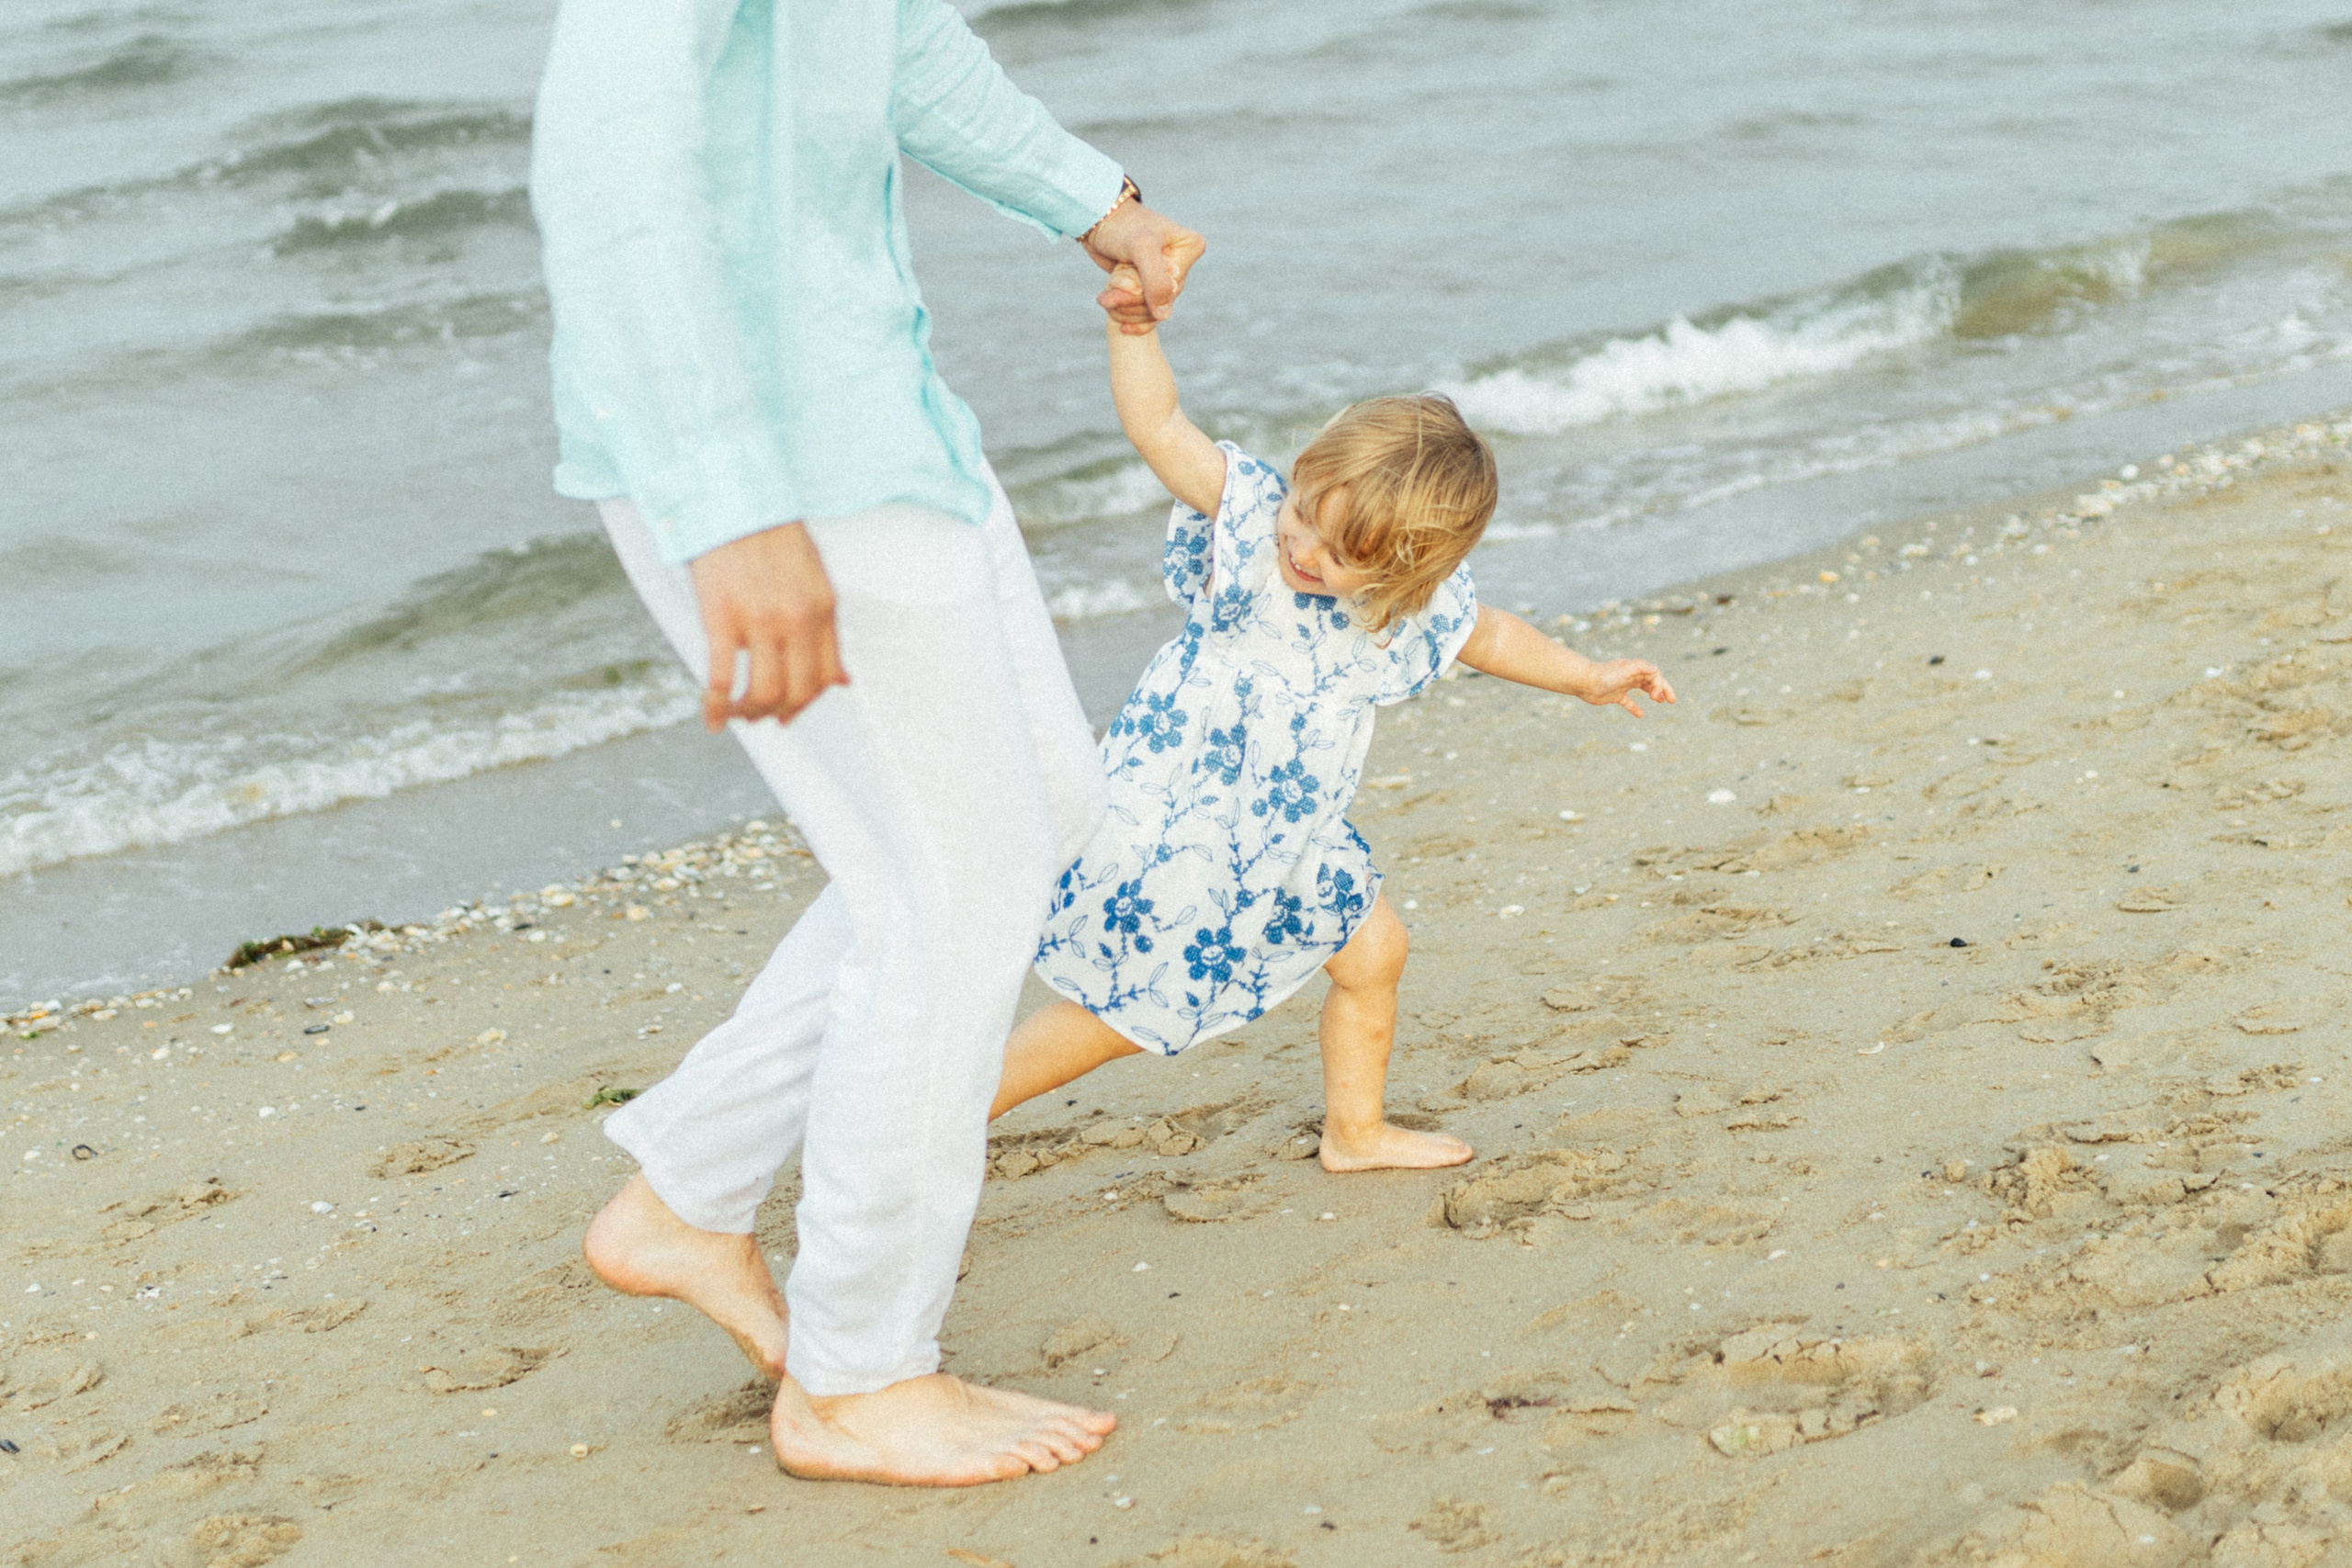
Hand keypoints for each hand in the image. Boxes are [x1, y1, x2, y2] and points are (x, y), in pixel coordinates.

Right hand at [688, 522, 847, 730]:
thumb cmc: (769, 534)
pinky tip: (711, 720)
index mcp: (823, 608)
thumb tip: (844, 681)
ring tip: (738, 715)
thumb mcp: (814, 578)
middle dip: (780, 713)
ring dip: (751, 714)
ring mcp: (760, 620)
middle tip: (762, 717)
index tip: (790, 711)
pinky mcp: (722, 618)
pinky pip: (722, 679)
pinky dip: (717, 708)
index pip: (825, 676)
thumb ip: (827, 630)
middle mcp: (797, 618)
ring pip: (764, 693)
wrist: (732, 498)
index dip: (807, 702)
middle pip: (797, 691)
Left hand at [1083, 201, 1203, 335]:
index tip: (1120, 275)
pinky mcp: (1149, 285)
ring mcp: (1166, 277)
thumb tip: (1164, 315)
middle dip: (1130, 302)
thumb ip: (1155, 280)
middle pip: (1161, 303)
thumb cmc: (1121, 227)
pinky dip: (1129, 317)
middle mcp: (1182, 264)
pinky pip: (1147, 315)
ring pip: (1151, 311)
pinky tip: (1118, 321)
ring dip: (1124, 309)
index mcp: (1190, 248)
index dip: (1143, 292)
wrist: (1098, 219)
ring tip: (1105, 298)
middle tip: (1106, 296)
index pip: (1171, 289)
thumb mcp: (1141, 248)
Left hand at [1576, 659, 1676, 717]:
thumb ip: (1641, 667)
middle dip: (1663, 689)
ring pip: (1642, 689)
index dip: (1660, 686)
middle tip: (1672, 701)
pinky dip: (1635, 708)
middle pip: (1652, 681)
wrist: (1584, 682)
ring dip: (1653, 694)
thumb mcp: (1625, 670)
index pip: (1655, 675)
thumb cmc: (1605, 675)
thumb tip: (1656, 670)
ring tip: (1659, 702)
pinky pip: (1628, 702)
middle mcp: (1631, 676)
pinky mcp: (1615, 695)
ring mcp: (1623, 685)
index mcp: (1635, 668)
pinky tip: (1640, 715)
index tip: (1656, 697)